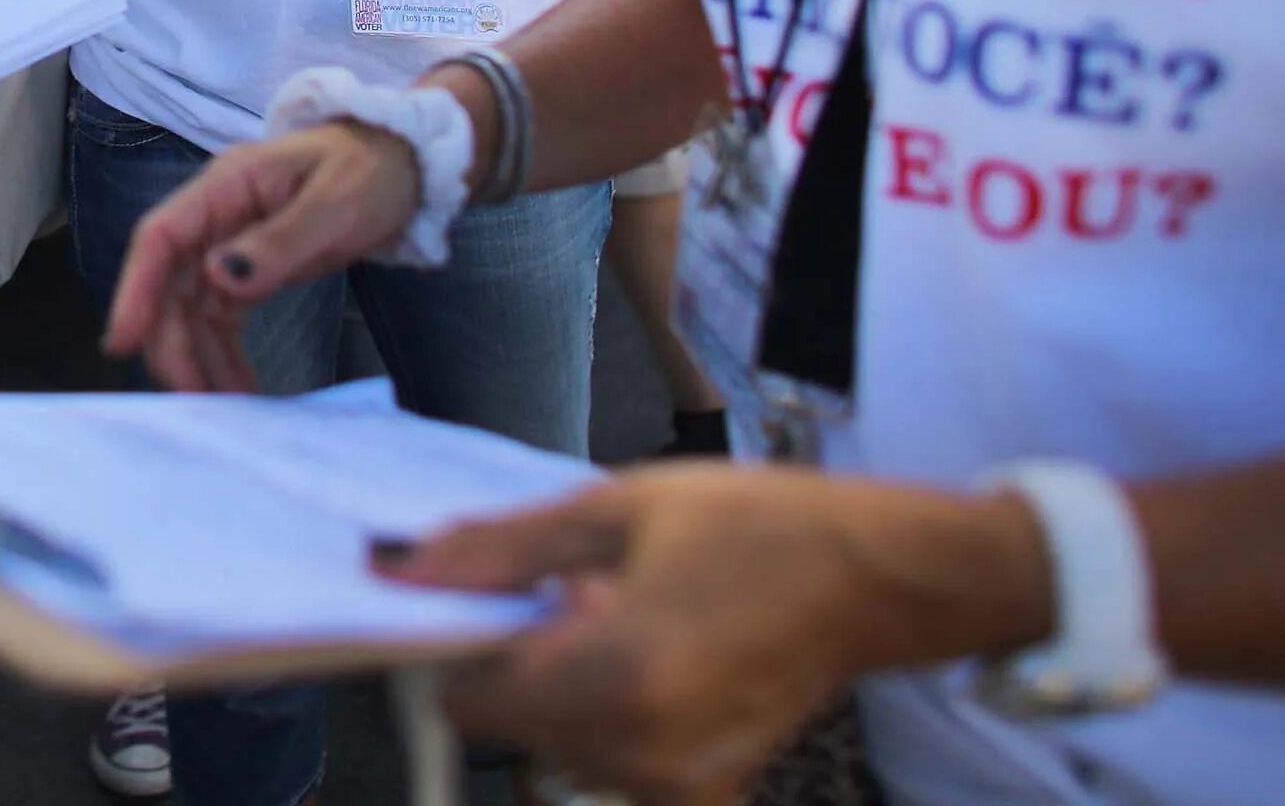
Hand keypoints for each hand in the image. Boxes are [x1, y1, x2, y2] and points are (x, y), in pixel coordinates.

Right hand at [102, 118, 423, 390]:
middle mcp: (217, 215)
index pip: (162, 237)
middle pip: (171, 283)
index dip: (135, 289)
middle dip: (173, 342)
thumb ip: (281, 242)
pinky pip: (221, 318)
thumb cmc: (372, 170)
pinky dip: (224, 354)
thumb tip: (220, 278)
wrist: (403, 163)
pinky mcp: (249, 268)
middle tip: (193, 398)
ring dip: (198, 356)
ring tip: (224, 406)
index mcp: (227, 186)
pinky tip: (238, 387)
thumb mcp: (336, 204)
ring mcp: (229, 243)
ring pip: (192, 308)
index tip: (123, 341)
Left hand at [377, 466, 1052, 805]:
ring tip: (631, 615)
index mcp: (616, 679)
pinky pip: (616, 758)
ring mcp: (677, 783)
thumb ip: (502, 549)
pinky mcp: (704, 790)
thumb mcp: (618, 507)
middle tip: (585, 589)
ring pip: (561, 743)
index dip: (460, 643)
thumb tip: (406, 568)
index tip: (482, 596)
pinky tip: (659, 651)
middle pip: (515, 722)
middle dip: (525, 656)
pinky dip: (614, 709)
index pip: (468, 700)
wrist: (877, 576)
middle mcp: (641, 751)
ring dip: (569, 683)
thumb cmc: (759, 527)